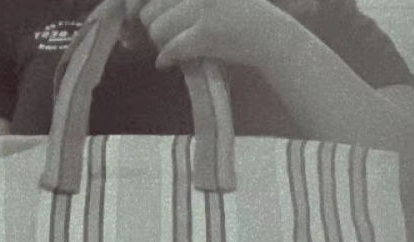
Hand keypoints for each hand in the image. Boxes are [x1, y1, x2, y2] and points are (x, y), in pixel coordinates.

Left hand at [122, 0, 286, 69]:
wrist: (271, 36)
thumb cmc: (242, 16)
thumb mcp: (211, 0)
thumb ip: (184, 3)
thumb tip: (142, 11)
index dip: (143, 7)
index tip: (143, 16)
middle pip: (152, 10)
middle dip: (154, 27)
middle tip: (163, 37)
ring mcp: (203, 8)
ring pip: (157, 29)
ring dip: (160, 43)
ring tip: (171, 48)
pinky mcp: (207, 33)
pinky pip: (172, 47)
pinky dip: (166, 58)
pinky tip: (164, 64)